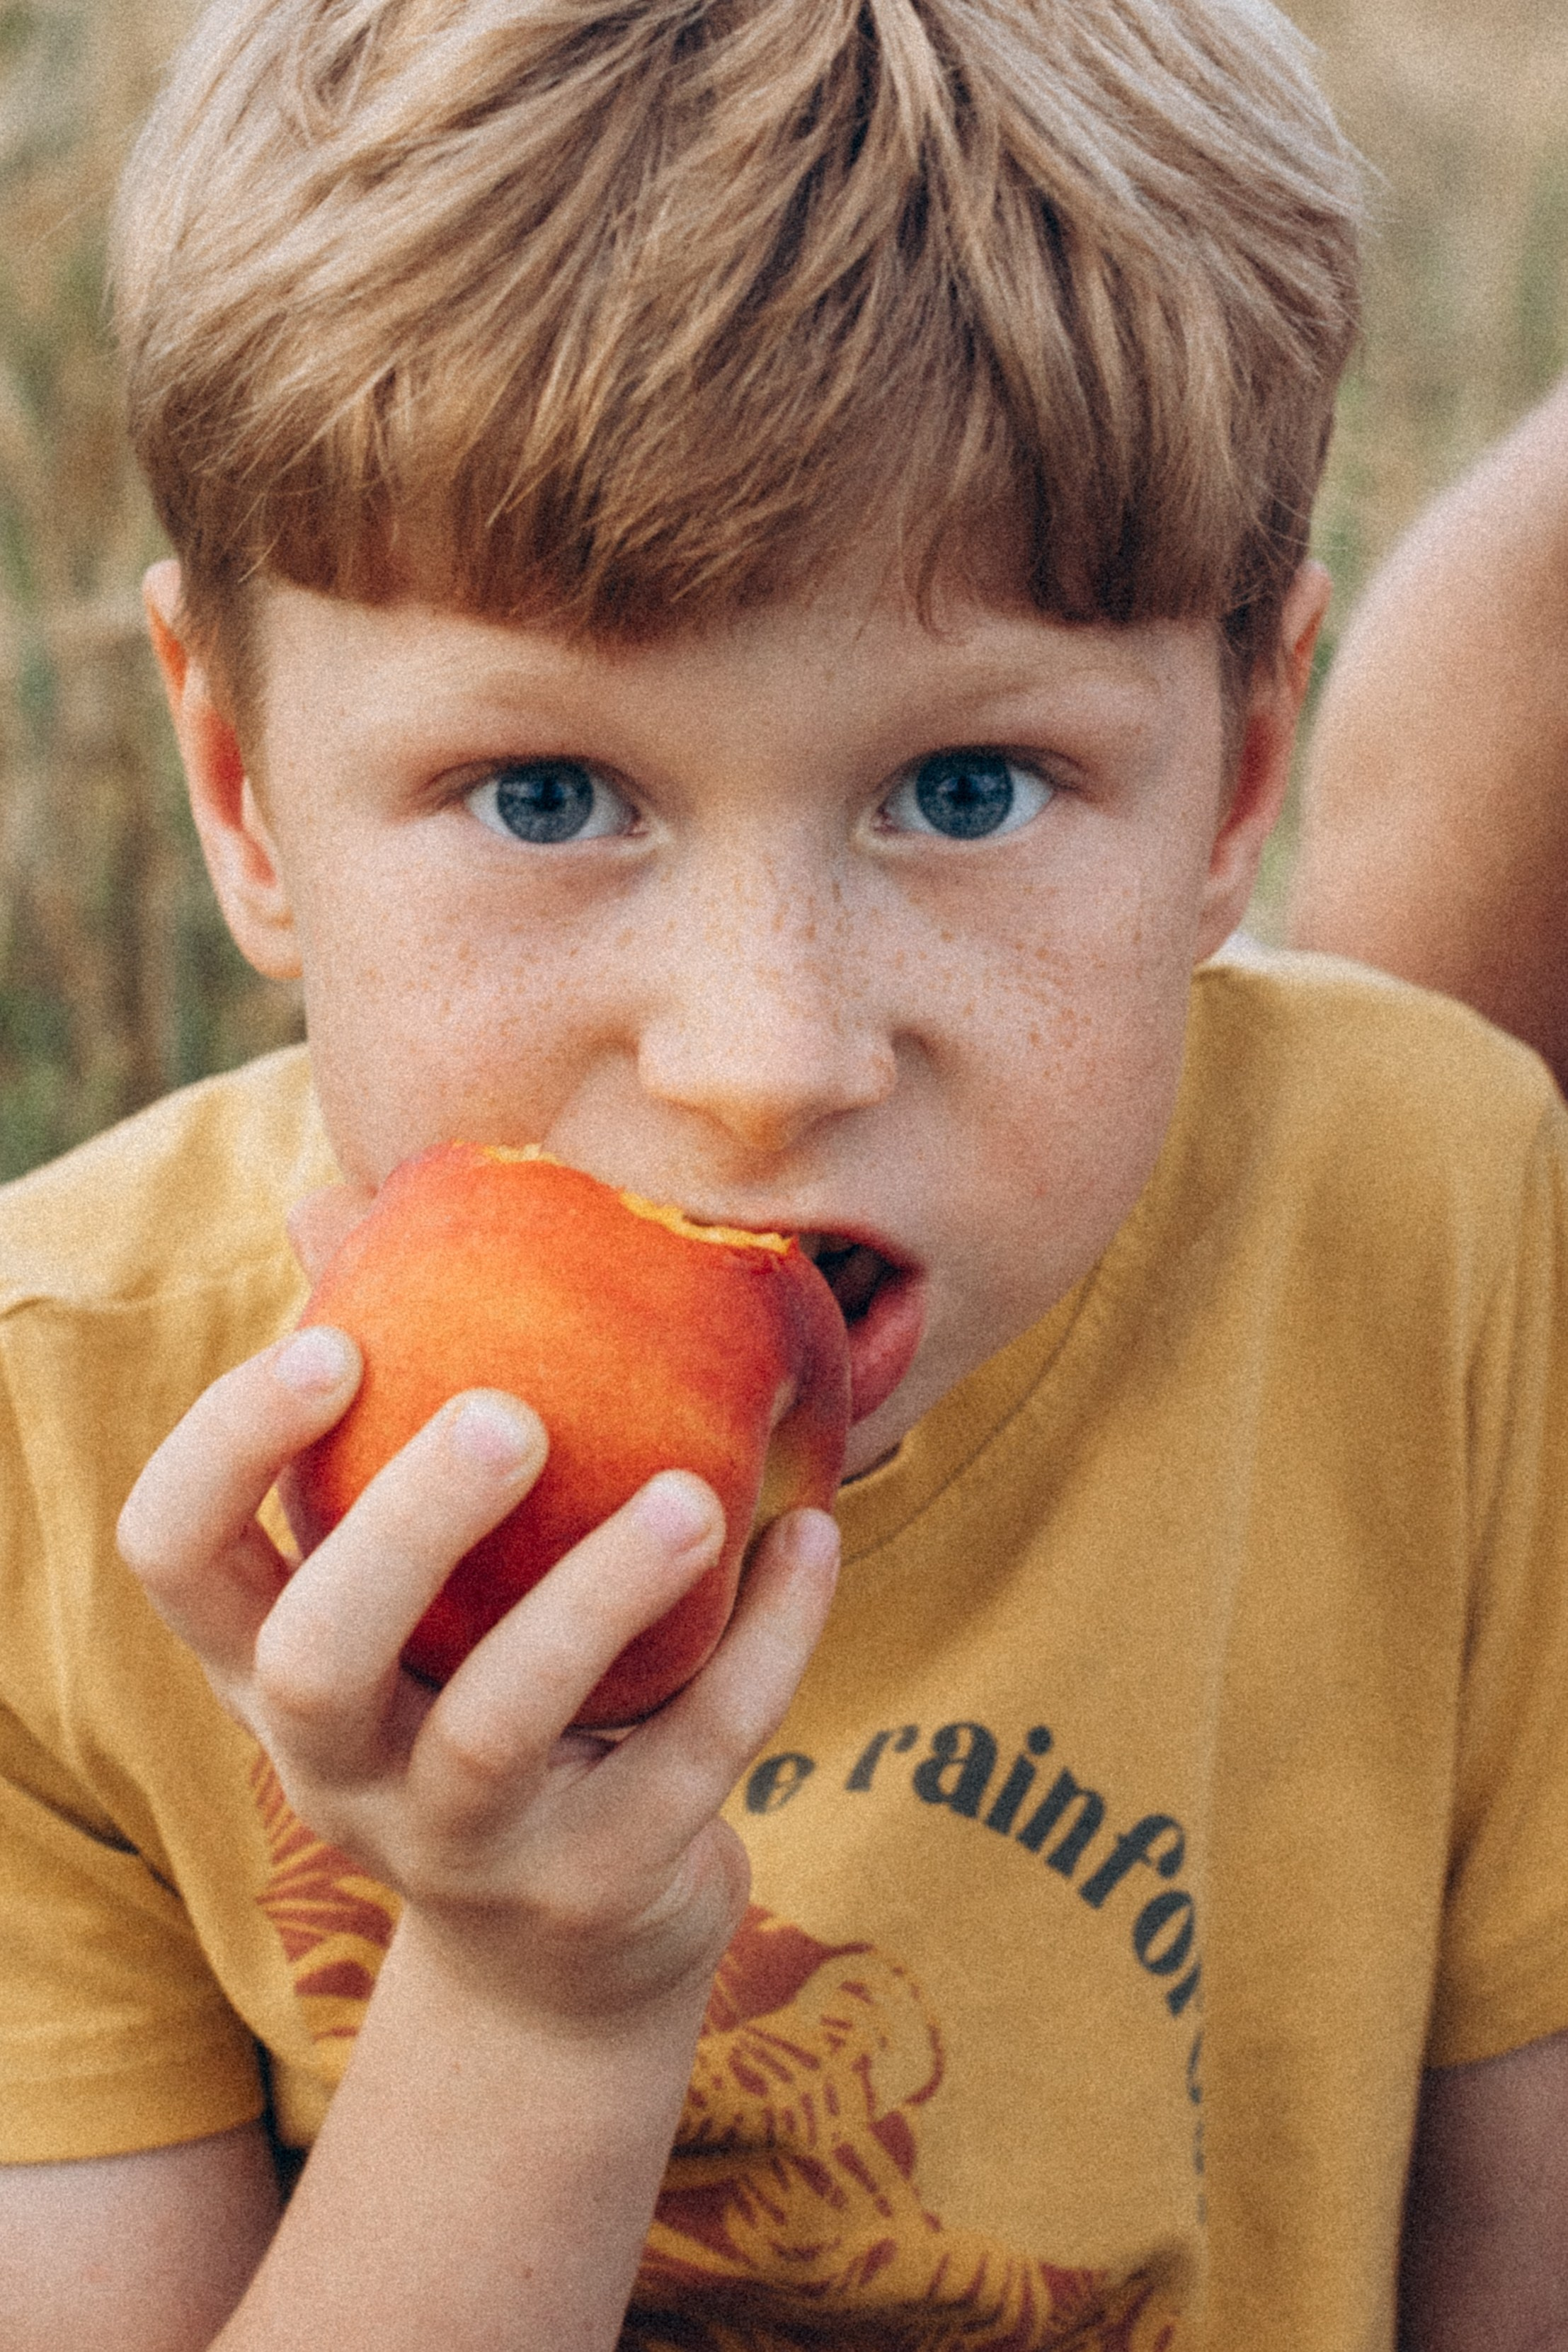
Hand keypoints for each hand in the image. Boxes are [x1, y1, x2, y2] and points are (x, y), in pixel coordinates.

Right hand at [115, 1327, 839, 2027]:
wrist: (570, 1946)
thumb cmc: (476, 1687)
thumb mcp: (410, 1585)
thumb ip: (379, 1408)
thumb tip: (329, 1195)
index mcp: (274, 1663)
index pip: (176, 1557)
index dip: (226, 1450)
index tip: (332, 1343)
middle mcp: (341, 1763)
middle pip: (320, 1658)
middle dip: (405, 1529)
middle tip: (509, 1415)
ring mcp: (462, 1844)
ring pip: (499, 1727)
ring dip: (597, 1597)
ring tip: (696, 1492)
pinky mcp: (596, 1889)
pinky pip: (687, 1764)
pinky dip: (760, 1648)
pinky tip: (816, 1536)